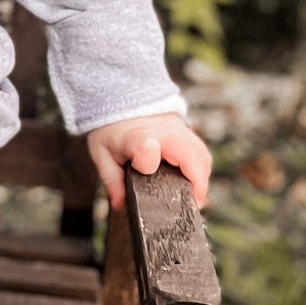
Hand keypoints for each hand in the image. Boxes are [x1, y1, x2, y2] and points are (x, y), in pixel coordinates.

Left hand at [85, 112, 210, 211]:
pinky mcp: (187, 131)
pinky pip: (202, 151)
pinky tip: (194, 183)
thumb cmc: (112, 129)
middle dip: (196, 184)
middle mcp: (162, 132)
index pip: (145, 147)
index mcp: (136, 137)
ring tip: (193, 197)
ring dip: (202, 178)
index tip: (151, 175)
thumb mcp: (103, 153)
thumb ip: (112, 180)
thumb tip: (120, 204)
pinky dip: (202, 169)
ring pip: (201, 155)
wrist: (123, 99)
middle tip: (191, 205)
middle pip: (190, 156)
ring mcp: (178, 129)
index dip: (147, 162)